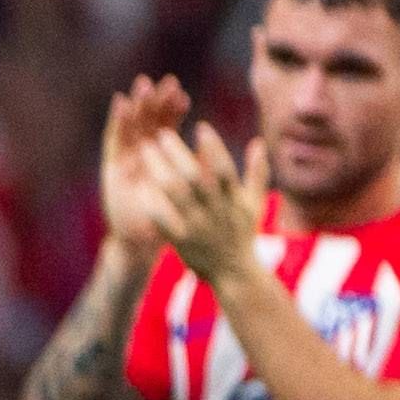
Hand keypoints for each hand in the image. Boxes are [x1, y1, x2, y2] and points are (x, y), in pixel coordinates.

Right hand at [97, 75, 194, 248]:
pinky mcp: (112, 168)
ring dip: (137, 105)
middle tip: (164, 81)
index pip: (167, 127)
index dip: (173, 110)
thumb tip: (209, 147)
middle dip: (155, 101)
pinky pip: (114, 141)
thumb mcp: (189, 194)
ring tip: (142, 85)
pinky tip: (120, 103)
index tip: (181, 94)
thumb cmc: (169, 220)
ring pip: (132, 126)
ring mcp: (125, 160)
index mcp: (161, 157)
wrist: (141, 243)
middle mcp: (141, 154)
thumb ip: (197, 170)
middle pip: (149, 122)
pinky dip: (116, 121)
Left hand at [144, 113, 263, 284]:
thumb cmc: (242, 233)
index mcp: (233, 199)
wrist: (234, 273)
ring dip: (159, 170)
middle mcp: (216, 210)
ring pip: (176, 194)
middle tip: (161, 132)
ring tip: (144, 150)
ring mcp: (198, 226)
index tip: (201, 126)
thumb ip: (256, 172)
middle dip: (177, 153)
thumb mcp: (254, 203)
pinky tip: (140, 186)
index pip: (224, 169)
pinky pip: (165, 220)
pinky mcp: (182, 241)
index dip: (214, 147)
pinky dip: (154, 204)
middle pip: (195, 177)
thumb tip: (259, 142)